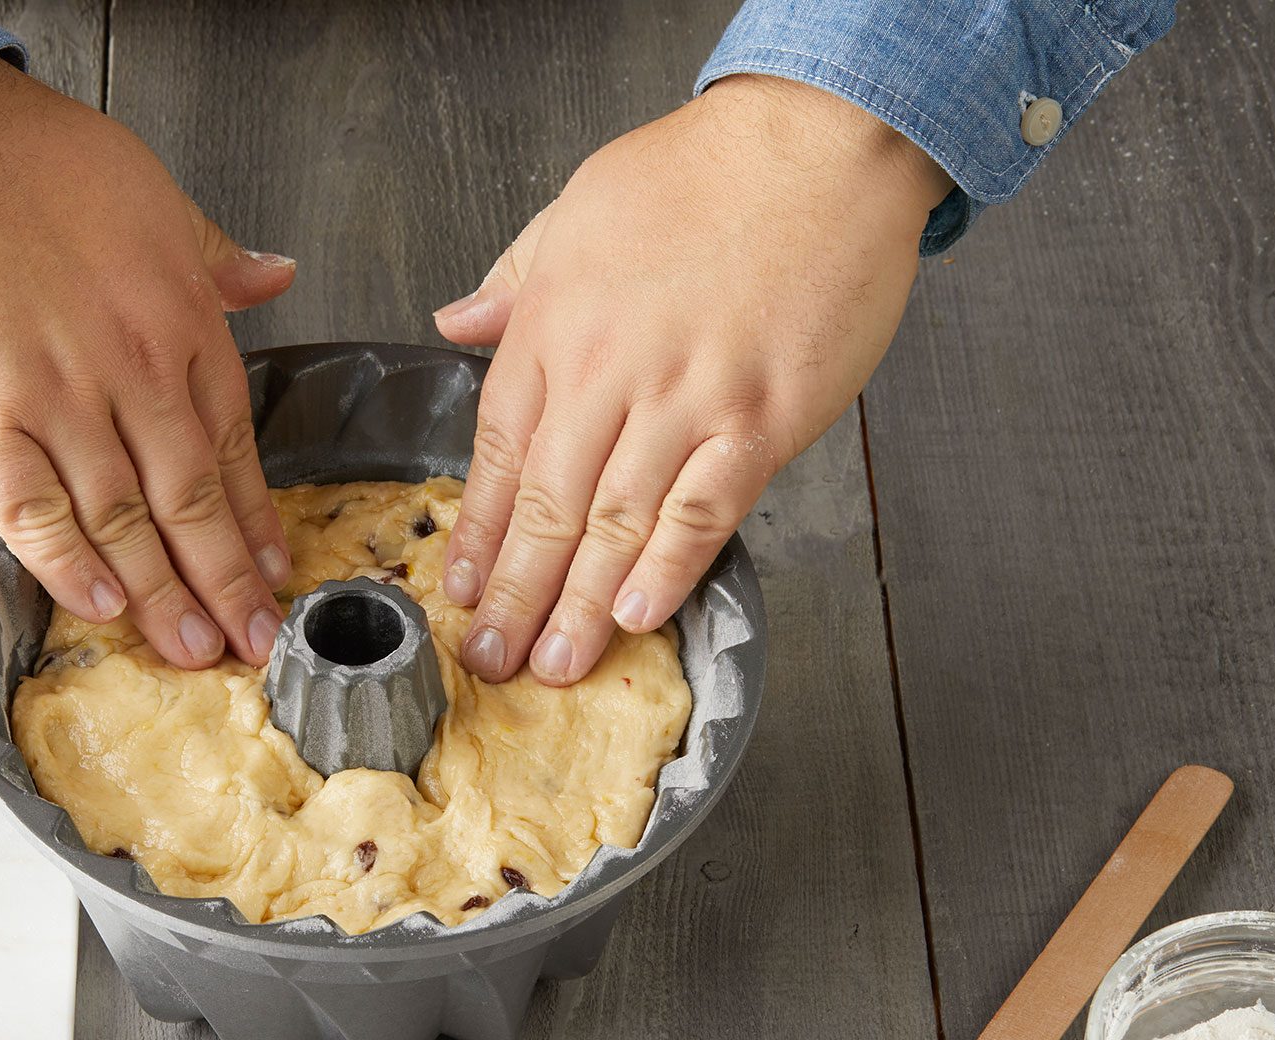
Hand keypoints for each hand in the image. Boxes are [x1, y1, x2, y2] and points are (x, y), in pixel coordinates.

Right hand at [0, 58, 295, 668]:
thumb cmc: (22, 159)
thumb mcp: (148, 190)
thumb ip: (211, 253)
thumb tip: (274, 275)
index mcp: (179, 321)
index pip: (232, 446)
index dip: (254, 521)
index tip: (272, 572)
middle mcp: (127, 373)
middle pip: (190, 501)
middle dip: (225, 583)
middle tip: (252, 642)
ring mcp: (51, 404)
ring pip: (123, 523)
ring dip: (163, 596)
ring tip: (193, 650)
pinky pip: (33, 513)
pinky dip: (70, 566)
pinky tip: (102, 607)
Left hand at [434, 75, 951, 684]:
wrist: (820, 138)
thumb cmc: (704, 170)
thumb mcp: (577, 208)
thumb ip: (514, 280)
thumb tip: (454, 323)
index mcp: (555, 327)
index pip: (498, 453)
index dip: (477, 534)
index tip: (459, 592)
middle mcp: (610, 372)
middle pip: (547, 507)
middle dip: (514, 594)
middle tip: (490, 660)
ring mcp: (687, 399)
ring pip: (616, 524)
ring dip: (580, 605)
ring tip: (552, 665)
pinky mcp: (761, 417)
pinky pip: (704, 510)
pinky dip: (670, 568)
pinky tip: (640, 616)